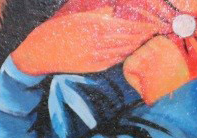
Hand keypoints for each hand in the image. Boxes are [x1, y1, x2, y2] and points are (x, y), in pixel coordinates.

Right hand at [10, 8, 157, 76]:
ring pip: (123, 51)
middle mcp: (97, 41)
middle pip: (127, 39)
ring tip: (147, 41)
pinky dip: (124, 55)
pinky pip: (114, 61)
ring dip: (136, 46)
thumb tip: (112, 12)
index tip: (152, 24)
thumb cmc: (56, 31)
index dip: (140, 26)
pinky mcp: (93, 67)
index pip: (125, 26)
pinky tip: (130, 52)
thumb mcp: (76, 17)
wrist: (40, 54)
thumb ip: (96, 15)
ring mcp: (96, 56)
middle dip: (142, 35)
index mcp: (93, 26)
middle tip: (156, 32)